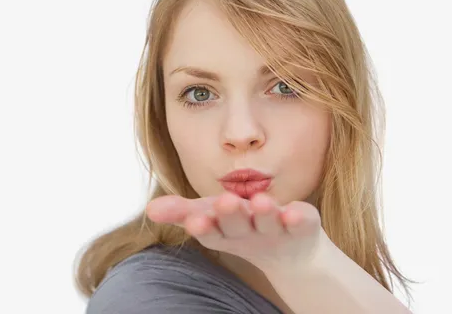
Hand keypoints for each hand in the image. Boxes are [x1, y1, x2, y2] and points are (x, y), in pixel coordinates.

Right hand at [146, 191, 329, 271]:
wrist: (290, 251)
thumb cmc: (241, 226)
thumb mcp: (209, 215)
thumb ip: (180, 211)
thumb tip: (149, 209)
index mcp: (225, 233)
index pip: (211, 232)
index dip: (204, 227)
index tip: (194, 220)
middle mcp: (250, 234)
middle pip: (239, 227)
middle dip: (231, 216)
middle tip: (225, 202)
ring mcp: (277, 231)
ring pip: (269, 223)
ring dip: (263, 214)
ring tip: (260, 201)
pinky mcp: (302, 226)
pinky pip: (302, 223)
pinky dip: (298, 218)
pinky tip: (293, 211)